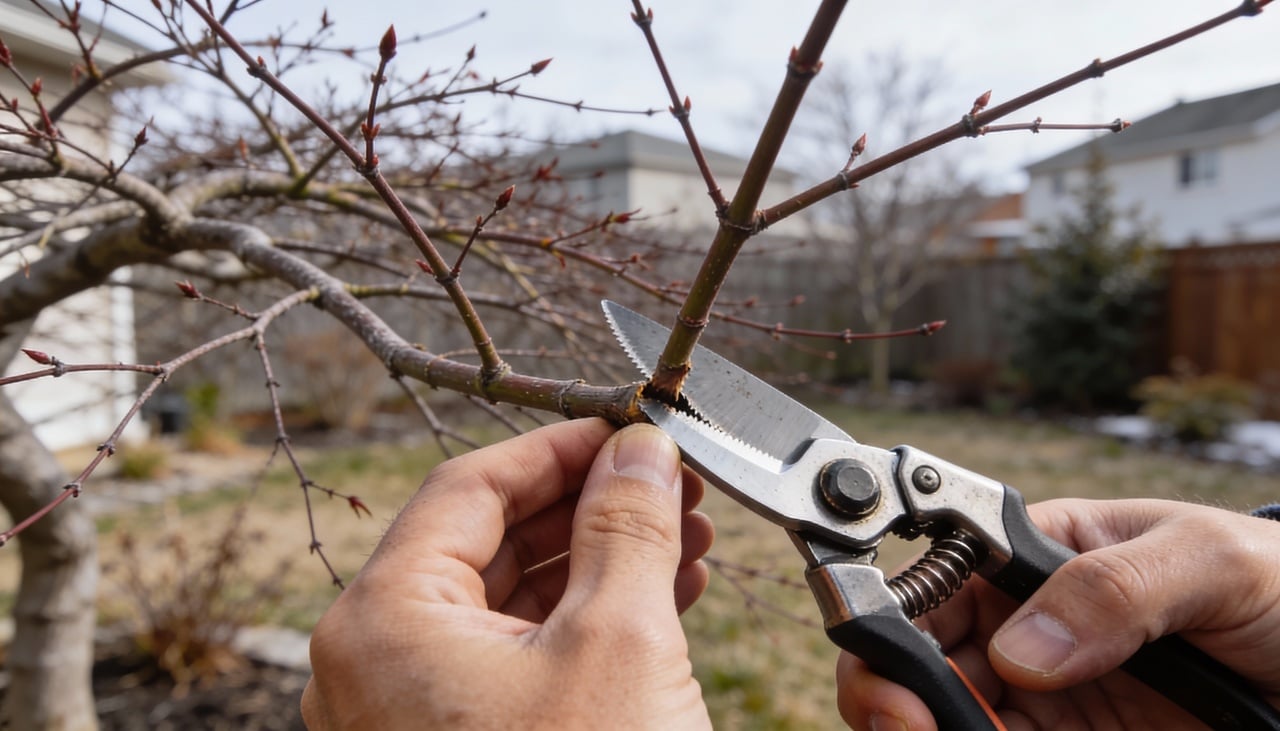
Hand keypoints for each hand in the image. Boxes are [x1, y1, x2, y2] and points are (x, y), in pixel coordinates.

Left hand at [301, 419, 714, 729]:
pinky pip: (517, 658)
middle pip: (489, 539)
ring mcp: (411, 714)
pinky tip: (664, 596)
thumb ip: (624, 527)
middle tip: (670, 482)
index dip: (559, 447)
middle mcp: (378, 664)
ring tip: (686, 535)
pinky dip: (587, 621)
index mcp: (383, 621)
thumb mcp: (617, 643)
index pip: (468, 486)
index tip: (627, 428)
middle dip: (591, 505)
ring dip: (601, 560)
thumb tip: (639, 450)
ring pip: (510, 601)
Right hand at [838, 498, 1279, 729]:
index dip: (897, 616)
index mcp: (1038, 558)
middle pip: (920, 658)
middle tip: (899, 720)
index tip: (893, 663)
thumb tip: (1023, 648)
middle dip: (888, 687)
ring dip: (924, 725)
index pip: (939, 581)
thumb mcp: (1211, 561)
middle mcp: (1027, 627)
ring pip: (946, 714)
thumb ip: (1113, 588)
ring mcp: (1047, 695)